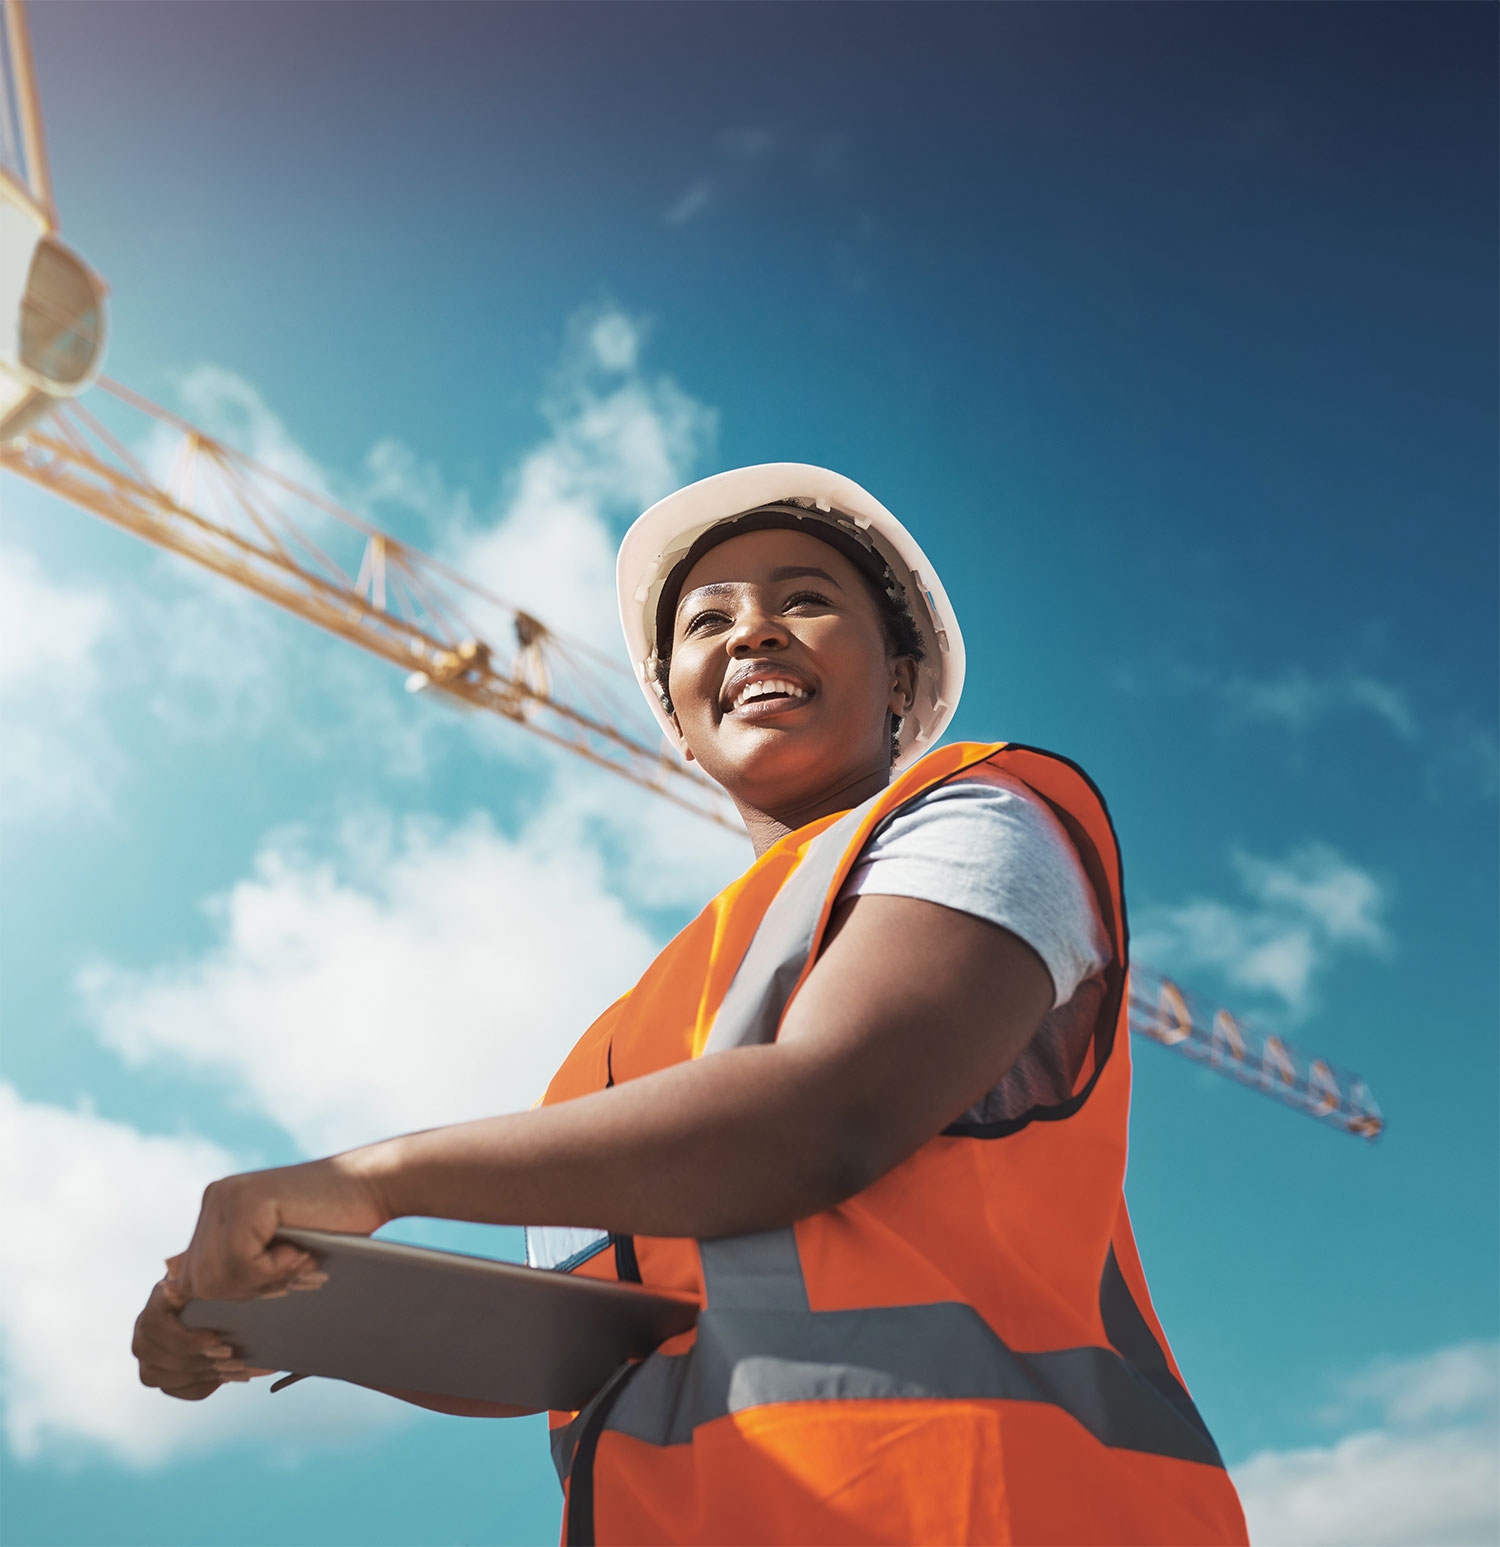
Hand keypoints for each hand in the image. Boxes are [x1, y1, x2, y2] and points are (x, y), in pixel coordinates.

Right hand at [131, 1276, 272, 1400]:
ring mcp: (148, 1351)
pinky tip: (224, 1376)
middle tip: (231, 1357)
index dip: (183, 1338)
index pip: (154, 1322)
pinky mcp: (157, 1371)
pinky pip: (171, 1389)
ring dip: (198, 1374)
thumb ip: (217, 1286)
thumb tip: (229, 1286)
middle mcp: (144, 1325)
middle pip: (151, 1353)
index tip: (217, 1340)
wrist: (223, 1298)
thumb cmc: (224, 1284)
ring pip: (155, 1375)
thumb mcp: (222, 1279)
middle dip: (195, 1360)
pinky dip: (199, 1386)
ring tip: (233, 1368)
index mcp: (159, 1297)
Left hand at [167, 1153, 391, 1303]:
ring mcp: (228, 1196)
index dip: (230, 1297)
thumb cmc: (334, 1226)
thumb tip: (170, 1289)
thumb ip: (229, 1264)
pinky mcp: (248, 1201)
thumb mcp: (270, 1251)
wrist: (375, 1185)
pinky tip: (301, 1250)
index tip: (273, 1289)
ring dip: (261, 1283)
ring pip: (214, 1279)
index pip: (189, 1279)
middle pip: (197, 1284)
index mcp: (215, 1209)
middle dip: (245, 1293)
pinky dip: (273, 1270)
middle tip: (293, 1272)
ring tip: (299, 1261)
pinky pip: (239, 1264)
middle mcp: (214, 1198)